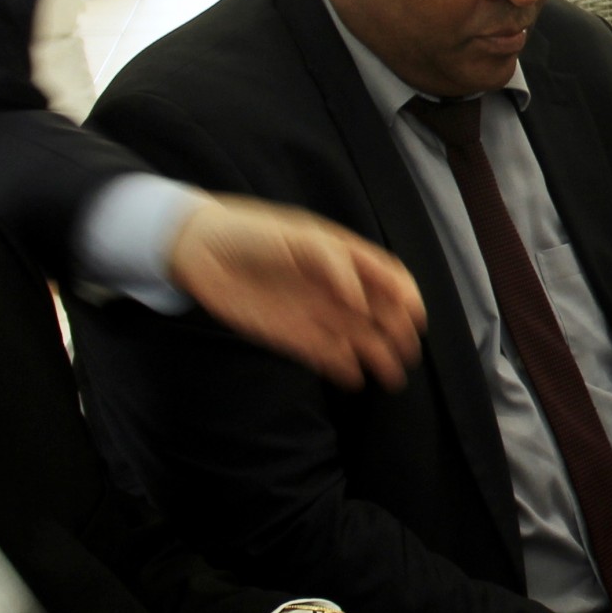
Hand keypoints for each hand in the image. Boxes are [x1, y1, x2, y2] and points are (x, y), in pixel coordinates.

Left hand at [168, 196, 426, 389]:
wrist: (196, 250)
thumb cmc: (250, 232)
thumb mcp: (297, 237)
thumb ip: (333, 263)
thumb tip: (363, 300)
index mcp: (342, 257)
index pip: (386, 277)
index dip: (405, 295)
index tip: (415, 316)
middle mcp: (335, 287)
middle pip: (379, 313)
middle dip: (398, 332)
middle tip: (406, 351)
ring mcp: (315, 313)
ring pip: (358, 338)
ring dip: (378, 356)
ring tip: (391, 377)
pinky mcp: (292, 335)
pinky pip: (326, 355)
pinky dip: (343, 369)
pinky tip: (354, 379)